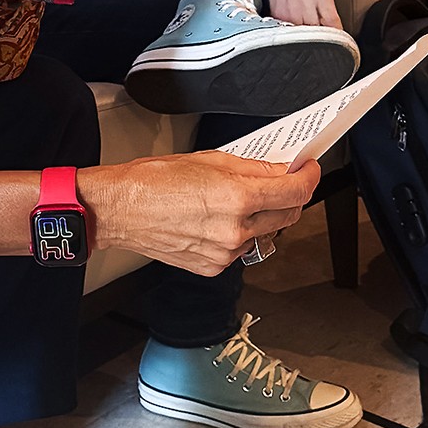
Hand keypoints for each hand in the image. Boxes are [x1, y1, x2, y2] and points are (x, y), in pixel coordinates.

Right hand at [79, 151, 320, 276]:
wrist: (119, 210)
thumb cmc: (153, 181)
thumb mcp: (208, 159)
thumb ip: (252, 167)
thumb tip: (280, 169)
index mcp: (237, 198)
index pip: (295, 191)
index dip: (308, 177)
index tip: (308, 169)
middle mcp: (235, 230)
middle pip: (288, 215)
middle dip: (290, 196)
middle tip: (281, 180)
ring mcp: (225, 253)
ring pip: (265, 233)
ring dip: (263, 217)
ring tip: (238, 201)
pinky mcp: (213, 268)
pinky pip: (240, 249)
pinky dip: (239, 234)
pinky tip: (218, 220)